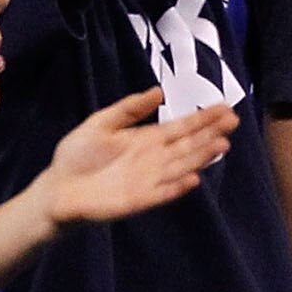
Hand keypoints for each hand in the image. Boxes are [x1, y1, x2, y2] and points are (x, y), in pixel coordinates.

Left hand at [33, 88, 237, 228]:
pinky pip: (162, 192)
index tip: (225, 108)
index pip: (182, 127)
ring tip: (222, 145)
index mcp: (147, 139)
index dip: (203, 118)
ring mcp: (148, 180)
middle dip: (210, 133)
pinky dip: (177, 187)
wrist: (57, 188)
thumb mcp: (102, 122)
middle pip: (188, 144)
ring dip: (201, 157)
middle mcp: (154, 159)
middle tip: (233, 121)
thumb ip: (129, 108)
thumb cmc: (77, 155)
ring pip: (181, 166)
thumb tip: (159, 92)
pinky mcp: (138, 200)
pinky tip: (193, 179)